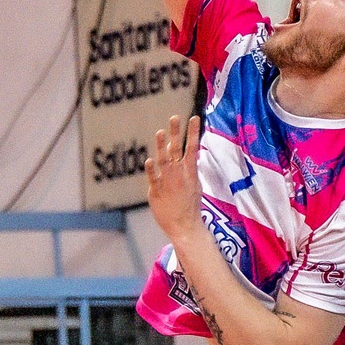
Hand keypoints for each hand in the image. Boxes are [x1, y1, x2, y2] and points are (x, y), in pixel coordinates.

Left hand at [147, 110, 204, 242]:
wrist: (185, 226)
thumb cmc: (189, 205)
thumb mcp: (193, 183)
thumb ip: (184, 165)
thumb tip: (176, 147)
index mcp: (190, 173)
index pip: (192, 148)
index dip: (193, 132)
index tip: (195, 118)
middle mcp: (179, 175)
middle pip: (177, 150)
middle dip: (176, 133)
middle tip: (175, 117)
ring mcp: (168, 183)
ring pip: (164, 161)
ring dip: (162, 147)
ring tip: (160, 132)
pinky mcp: (156, 192)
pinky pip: (153, 179)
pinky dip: (152, 170)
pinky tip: (149, 160)